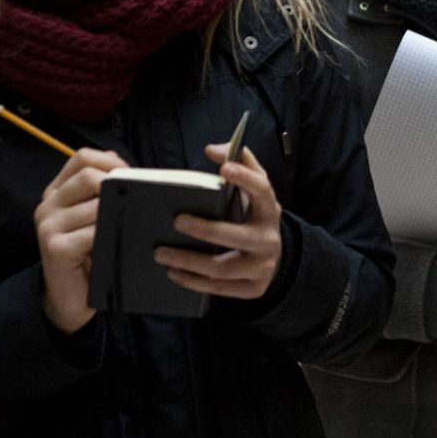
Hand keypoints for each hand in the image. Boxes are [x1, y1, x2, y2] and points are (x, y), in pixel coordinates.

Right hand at [35, 148, 125, 333]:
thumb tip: (120, 163)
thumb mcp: (92, 218)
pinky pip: (93, 231)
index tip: (131, 176)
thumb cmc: (88, 255)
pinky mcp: (56, 248)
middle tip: (138, 201)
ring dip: (120, 213)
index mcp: (56, 192)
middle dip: (118, 185)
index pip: (81, 157)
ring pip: (95, 204)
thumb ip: (100, 191)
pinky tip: (121, 244)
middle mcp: (47, 205)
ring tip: (134, 224)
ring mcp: (48, 226)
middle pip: (88, 176)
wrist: (68, 298)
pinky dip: (112, 235)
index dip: (110, 161)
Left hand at [155, 143, 282, 300]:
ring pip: (222, 268)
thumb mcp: (253, 191)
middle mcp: (268, 239)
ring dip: (189, 261)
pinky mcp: (251, 289)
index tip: (223, 169)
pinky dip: (193, 281)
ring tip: (161, 253)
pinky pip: (219, 289)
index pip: (261, 190)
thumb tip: (212, 148)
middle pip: (236, 236)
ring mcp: (262, 267)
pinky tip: (173, 272)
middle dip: (205, 230)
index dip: (244, 178)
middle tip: (176, 221)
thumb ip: (239, 162)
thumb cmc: (252, 216)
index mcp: (268, 209)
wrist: (275, 257)